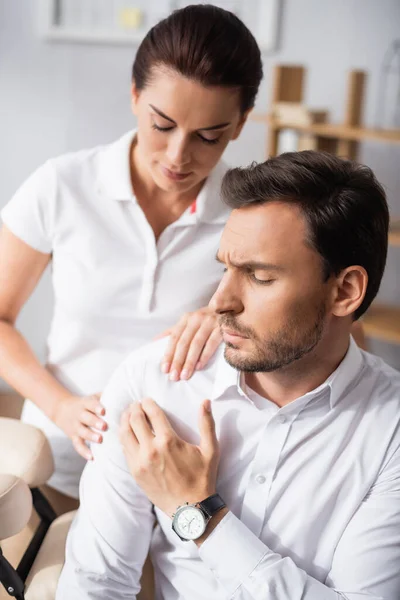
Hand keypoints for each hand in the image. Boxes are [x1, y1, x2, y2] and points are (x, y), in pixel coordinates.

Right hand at [54, 394, 107, 459]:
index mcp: (85, 403)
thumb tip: (124, 393)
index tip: (104, 411)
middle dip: (95, 422)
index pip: (90, 404)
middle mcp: (79, 415)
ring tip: (100, 440)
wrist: (62, 409)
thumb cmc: (86, 404)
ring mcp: (75, 426)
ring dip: (91, 436)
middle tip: (104, 426)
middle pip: (86, 418)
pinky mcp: (73, 437)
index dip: (97, 407)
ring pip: (82, 432)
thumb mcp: (93, 396)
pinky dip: (84, 452)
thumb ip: (106, 396)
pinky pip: (78, 445)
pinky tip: (92, 457)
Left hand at [119, 397, 218, 516]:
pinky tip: (127, 433)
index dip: (147, 403)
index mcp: (168, 441)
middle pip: (134, 420)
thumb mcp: (210, 450)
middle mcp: (150, 449)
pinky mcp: (135, 472)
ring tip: (128, 415)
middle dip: (134, 408)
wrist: (190, 509)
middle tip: (136, 404)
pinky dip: (124, 438)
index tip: (146, 399)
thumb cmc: (202, 478)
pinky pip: (125, 450)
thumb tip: (206, 401)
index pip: (151, 413)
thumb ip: (207, 423)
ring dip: (125, 421)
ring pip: (125, 434)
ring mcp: (140, 462)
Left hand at [157, 306, 221, 380]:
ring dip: (190, 361)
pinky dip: (205, 355)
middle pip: (184, 342)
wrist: (229, 310)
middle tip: (174, 376)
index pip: (174, 338)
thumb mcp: (189, 322)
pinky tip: (200, 366)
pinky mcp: (222, 328)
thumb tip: (155, 341)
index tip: (164, 369)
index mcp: (186, 319)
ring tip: (185, 375)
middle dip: (178, 361)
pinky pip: (212, 343)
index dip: (168, 354)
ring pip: (196, 344)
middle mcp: (197, 319)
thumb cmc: (205, 321)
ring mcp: (210, 322)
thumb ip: (174, 331)